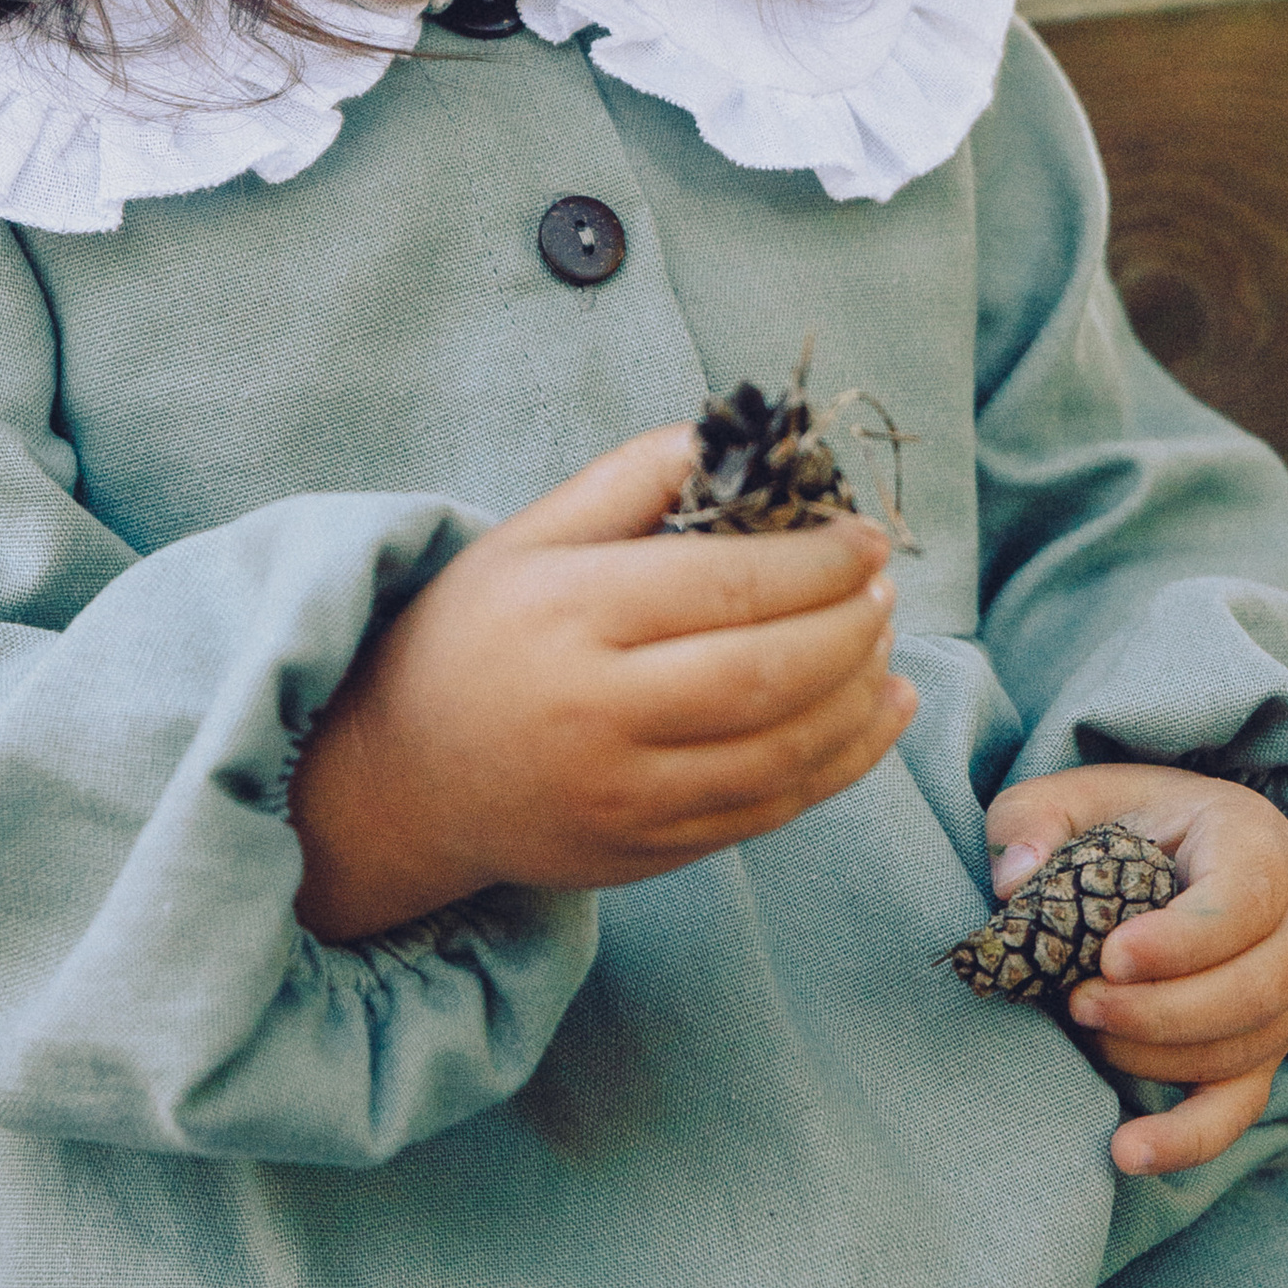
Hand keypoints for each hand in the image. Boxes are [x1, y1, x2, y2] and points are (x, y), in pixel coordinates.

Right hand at [291, 428, 916, 940]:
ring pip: (781, 750)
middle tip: (884, 587)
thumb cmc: (472, 638)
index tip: (866, 536)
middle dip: (851, 625)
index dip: (818, 561)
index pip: (725, 586)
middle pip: (765, 672)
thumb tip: (729, 434)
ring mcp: (624, 796)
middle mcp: (596, 713)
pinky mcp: (646, 852)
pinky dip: (845, 761)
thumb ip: (628, 480)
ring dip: (858, 692)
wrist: (402, 781)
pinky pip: (770, 811)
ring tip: (885, 640)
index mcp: (569, 616)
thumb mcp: (526, 538)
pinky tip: (881, 709)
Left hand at [980, 765, 1287, 1177]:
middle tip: (1079, 1003)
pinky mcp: (1262, 1051)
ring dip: (1159, 1057)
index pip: (1245, 901)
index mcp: (1258, 842)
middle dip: (1161, 1010)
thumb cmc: (1124, 823)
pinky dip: (1188, 1138)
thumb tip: (1011, 884)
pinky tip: (1128, 1153)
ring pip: (1248, 1049)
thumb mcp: (1075, 796)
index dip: (1182, 941)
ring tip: (1086, 1035)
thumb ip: (1033, 821)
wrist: (1172, 851)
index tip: (1108, 959)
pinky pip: (1240, 1108)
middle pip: (1257, 988)